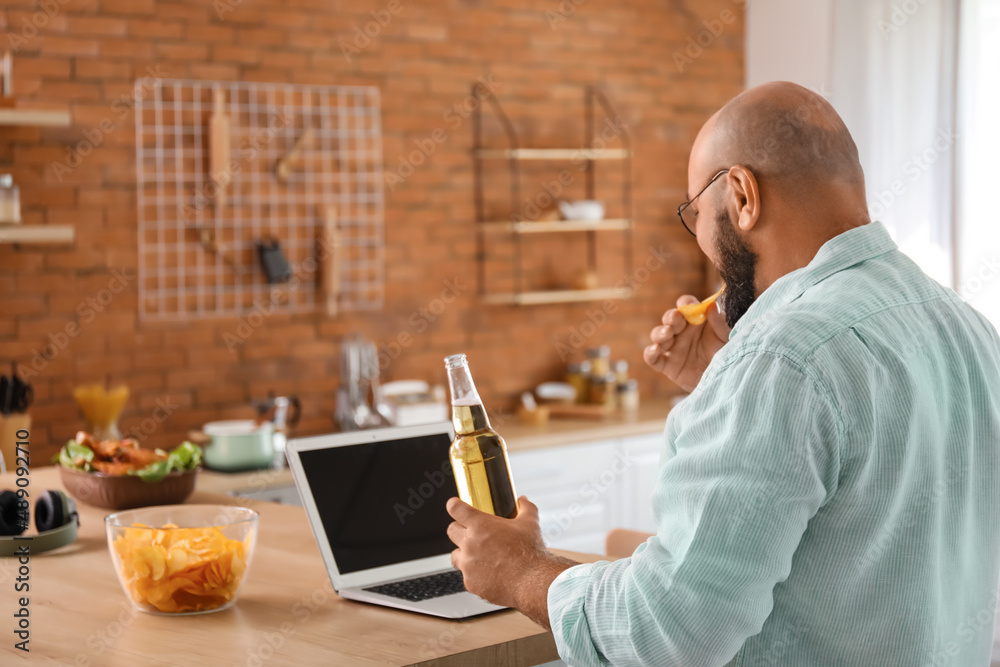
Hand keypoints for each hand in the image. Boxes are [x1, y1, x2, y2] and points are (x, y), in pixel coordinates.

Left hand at [447, 496, 575, 625]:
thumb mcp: (530, 523)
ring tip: (479, 556)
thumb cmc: (530, 553)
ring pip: (455, 555)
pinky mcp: (470, 582)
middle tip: (472, 533)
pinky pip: (466, 576)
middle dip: (460, 529)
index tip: (455, 506)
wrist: (532, 582)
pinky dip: (474, 574)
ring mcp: (468, 564)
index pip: (456, 509)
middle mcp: (470, 543)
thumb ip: (525, 508)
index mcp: (481, 525)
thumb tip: (523, 501)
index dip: (455, 506)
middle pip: (452, 530)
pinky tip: (489, 574)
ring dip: (464, 553)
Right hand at [643, 295, 729, 391]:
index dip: (685, 303)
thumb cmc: (726, 356)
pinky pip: (652, 358)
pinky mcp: (666, 365)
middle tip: (676, 318)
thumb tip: (712, 306)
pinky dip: (650, 353)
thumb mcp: (727, 339)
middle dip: (670, 316)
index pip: (686, 306)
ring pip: (657, 334)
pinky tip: (655, 350)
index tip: (688, 306)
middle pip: (669, 318)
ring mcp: (672, 348)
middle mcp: (681, 332)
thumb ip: (720, 323)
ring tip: (668, 333)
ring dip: (660, 332)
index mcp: (696, 321)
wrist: (723, 381)